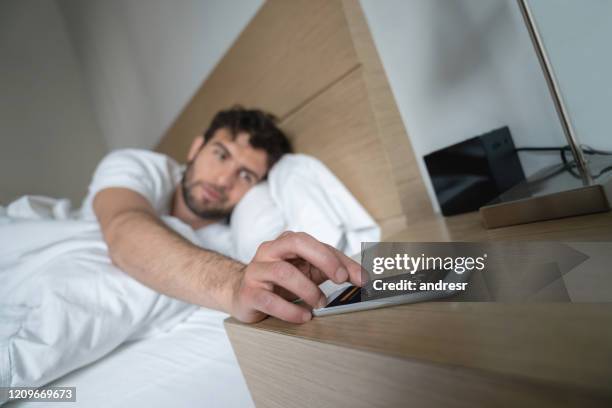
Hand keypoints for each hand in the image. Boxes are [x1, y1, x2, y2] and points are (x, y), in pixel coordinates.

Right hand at [230, 231, 361, 323]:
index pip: (319, 244)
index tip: (361, 278)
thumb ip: (330, 270)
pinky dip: (291, 310)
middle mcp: (270, 250)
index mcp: (287, 242)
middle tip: (341, 279)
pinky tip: (303, 317)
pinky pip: (269, 300)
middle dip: (324, 259)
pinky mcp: (249, 293)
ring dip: (308, 290)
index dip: (341, 260)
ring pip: (283, 272)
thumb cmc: (279, 282)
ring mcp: (257, 271)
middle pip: (297, 243)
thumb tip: (361, 277)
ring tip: (320, 303)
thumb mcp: (305, 271)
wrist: (240, 293)